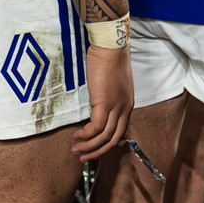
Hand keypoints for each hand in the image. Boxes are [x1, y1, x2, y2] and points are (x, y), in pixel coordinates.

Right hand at [72, 44, 133, 160]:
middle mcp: (125, 109)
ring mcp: (116, 107)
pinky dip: (86, 134)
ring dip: (89, 146)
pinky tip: (77, 135)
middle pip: (113, 139)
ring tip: (76, 150)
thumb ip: (108, 96)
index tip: (94, 147)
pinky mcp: (105, 103)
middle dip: (97, 151)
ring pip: (104, 136)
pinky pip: (95, 127)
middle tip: (83, 157)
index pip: (119, 131)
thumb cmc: (109, 58)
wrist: (110, 46)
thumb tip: (97, 105)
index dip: (106, 142)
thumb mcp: (112, 82)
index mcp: (127, 104)